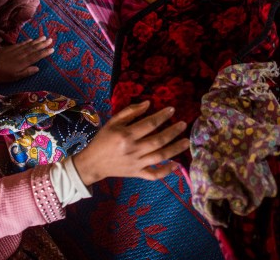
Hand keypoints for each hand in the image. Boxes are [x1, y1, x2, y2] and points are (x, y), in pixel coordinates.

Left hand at [0, 36, 53, 81]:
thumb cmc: (2, 74)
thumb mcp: (15, 77)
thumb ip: (26, 72)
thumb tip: (37, 68)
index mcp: (24, 62)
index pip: (37, 56)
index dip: (45, 52)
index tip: (52, 49)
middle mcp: (22, 54)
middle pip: (34, 48)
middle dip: (43, 44)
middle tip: (51, 40)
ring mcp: (16, 50)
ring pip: (29, 44)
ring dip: (37, 41)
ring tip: (44, 37)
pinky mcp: (11, 48)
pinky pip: (22, 43)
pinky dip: (27, 41)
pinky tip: (31, 39)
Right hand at [71, 101, 189, 185]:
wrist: (93, 163)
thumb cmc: (103, 139)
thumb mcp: (112, 122)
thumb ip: (130, 112)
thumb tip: (148, 104)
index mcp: (126, 135)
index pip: (149, 124)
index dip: (162, 116)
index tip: (172, 109)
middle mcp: (133, 150)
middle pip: (158, 140)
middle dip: (173, 132)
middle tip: (183, 124)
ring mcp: (136, 163)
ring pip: (159, 157)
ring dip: (175, 149)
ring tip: (186, 141)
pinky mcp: (137, 174)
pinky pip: (154, 175)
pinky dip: (166, 171)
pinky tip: (176, 165)